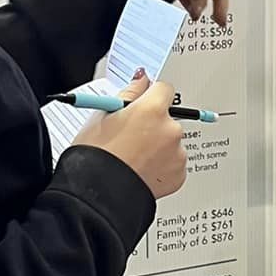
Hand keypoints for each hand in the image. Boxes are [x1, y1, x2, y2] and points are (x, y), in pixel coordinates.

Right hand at [75, 75, 186, 197]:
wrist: (98, 195)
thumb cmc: (95, 156)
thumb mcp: (103, 116)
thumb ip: (129, 93)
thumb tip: (141, 80)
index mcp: (153, 110)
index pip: (164, 88)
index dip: (150, 96)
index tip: (142, 104)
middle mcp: (170, 130)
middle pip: (168, 118)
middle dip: (153, 124)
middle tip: (130, 137)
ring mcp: (177, 154)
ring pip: (171, 142)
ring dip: (158, 147)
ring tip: (133, 158)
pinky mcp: (179, 175)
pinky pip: (174, 163)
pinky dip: (162, 166)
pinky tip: (141, 169)